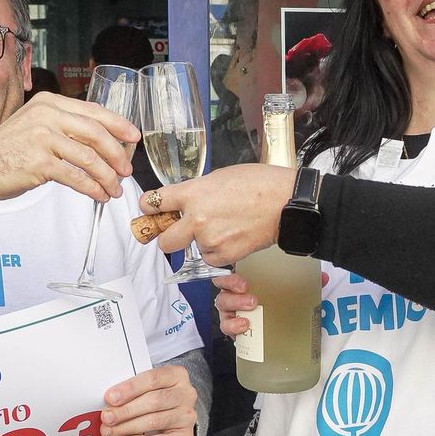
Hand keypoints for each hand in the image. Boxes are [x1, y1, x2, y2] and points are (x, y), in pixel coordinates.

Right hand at [0, 92, 139, 208]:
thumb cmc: (6, 149)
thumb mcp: (35, 125)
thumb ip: (63, 126)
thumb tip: (101, 143)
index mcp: (49, 103)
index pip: (94, 111)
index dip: (119, 125)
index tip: (134, 137)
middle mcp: (47, 116)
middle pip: (96, 133)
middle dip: (117, 154)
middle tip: (125, 170)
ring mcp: (42, 139)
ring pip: (89, 158)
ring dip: (107, 176)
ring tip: (114, 188)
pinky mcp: (38, 163)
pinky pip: (76, 177)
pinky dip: (92, 188)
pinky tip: (98, 195)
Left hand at [100, 365, 197, 435]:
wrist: (175, 423)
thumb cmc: (156, 402)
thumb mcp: (146, 389)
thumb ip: (131, 391)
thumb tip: (109, 402)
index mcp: (176, 375)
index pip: (152, 379)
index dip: (129, 389)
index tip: (110, 398)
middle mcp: (186, 394)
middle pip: (154, 401)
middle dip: (126, 410)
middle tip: (107, 417)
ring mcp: (187, 417)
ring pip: (155, 421)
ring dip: (128, 427)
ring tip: (111, 430)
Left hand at [137, 164, 296, 264]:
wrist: (285, 203)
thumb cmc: (258, 184)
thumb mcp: (219, 177)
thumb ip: (196, 192)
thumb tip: (182, 201)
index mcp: (193, 194)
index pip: (154, 203)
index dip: (149, 207)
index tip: (149, 210)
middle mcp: (196, 219)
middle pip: (164, 241)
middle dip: (169, 237)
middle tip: (178, 231)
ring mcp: (209, 240)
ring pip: (191, 250)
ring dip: (200, 242)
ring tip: (224, 226)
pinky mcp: (224, 256)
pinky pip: (210, 257)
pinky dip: (217, 250)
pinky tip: (232, 235)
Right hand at [213, 271, 328, 336]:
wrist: (278, 326)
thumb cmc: (277, 300)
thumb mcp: (290, 289)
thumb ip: (304, 282)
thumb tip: (322, 278)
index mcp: (242, 283)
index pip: (227, 277)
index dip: (230, 279)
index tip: (245, 284)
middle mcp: (233, 297)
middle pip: (223, 295)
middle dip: (235, 298)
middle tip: (253, 301)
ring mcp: (232, 314)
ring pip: (223, 311)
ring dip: (234, 313)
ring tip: (249, 318)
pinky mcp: (235, 330)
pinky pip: (227, 329)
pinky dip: (233, 328)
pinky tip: (244, 328)